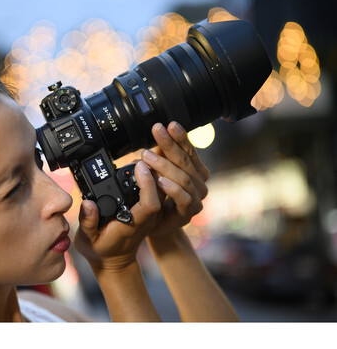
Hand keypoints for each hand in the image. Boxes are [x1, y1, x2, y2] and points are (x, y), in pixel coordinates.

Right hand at [73, 121, 208, 270]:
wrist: (114, 258)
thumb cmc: (100, 248)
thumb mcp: (88, 240)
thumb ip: (88, 222)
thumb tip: (89, 204)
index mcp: (134, 225)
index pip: (150, 205)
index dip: (149, 185)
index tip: (139, 166)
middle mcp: (148, 216)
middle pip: (163, 191)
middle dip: (159, 168)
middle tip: (146, 148)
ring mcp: (152, 210)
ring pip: (167, 185)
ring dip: (164, 163)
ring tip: (155, 143)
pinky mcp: (151, 203)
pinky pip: (163, 183)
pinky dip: (163, 166)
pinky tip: (157, 149)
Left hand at [141, 121, 208, 242]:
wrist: (158, 224)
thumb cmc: (159, 196)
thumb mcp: (158, 172)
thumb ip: (160, 156)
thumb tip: (153, 133)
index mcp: (196, 169)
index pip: (189, 149)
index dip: (180, 136)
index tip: (168, 124)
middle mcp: (200, 182)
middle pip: (186, 161)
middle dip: (169, 144)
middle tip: (155, 132)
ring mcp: (197, 198)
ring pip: (183, 178)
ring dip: (164, 165)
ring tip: (147, 156)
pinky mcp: (190, 212)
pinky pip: (183, 198)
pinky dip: (172, 188)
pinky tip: (160, 181)